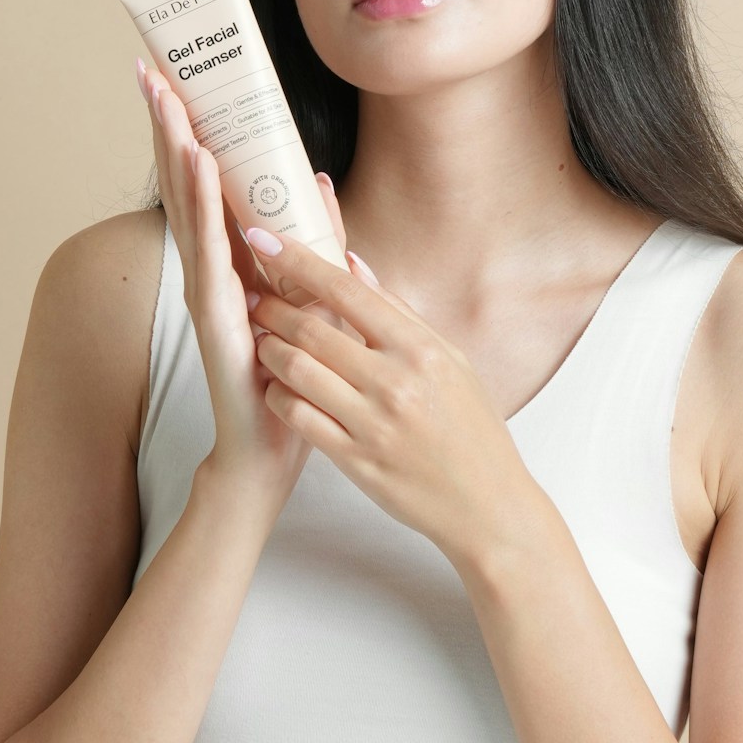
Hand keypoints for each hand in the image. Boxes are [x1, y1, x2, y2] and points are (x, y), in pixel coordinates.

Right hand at [138, 60, 315, 508]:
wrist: (272, 441)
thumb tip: (317, 181)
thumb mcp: (309, 288)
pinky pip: (211, 249)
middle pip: (186, 183)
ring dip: (178, 149)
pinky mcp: (217, 315)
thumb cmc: (286, 369)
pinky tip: (199, 165)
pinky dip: (204, 205)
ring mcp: (209, 289)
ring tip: (166, 100)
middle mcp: (212, 267)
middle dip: (169, 126)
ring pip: (190, 207)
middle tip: (148, 70)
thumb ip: (313, 236)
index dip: (190, 131)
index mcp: (233, 257)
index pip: (206, 183)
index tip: (176, 81)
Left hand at [242, 219, 536, 567]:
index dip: (299, 260)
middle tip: (255, 296)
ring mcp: (373, 423)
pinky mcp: (355, 461)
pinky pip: (299, 417)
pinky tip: (275, 387)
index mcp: (421, 348)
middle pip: (312, 328)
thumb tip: (353, 264)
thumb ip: (398, 312)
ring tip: (262, 340)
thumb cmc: (471, 426)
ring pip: (296, 371)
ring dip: (269, 349)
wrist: (488, 503)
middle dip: (272, 306)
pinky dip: (278, 395)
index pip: (346, 290)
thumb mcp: (449, 359)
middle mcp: (396, 381)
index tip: (265, 239)